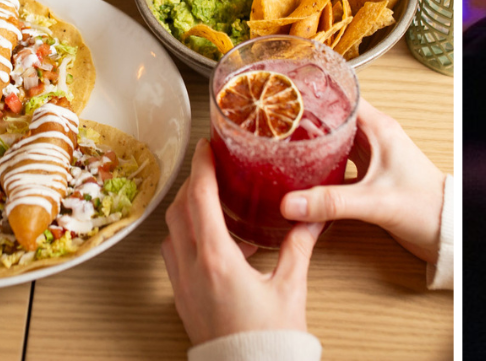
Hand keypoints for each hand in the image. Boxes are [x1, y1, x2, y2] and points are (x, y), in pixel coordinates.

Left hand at [162, 138, 322, 345]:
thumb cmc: (269, 340)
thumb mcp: (290, 287)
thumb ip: (299, 246)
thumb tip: (313, 216)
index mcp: (217, 260)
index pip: (201, 199)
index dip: (203, 168)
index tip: (206, 145)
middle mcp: (192, 270)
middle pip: (180, 211)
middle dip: (193, 183)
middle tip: (211, 167)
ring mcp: (183, 286)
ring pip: (172, 233)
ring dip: (187, 209)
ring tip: (212, 200)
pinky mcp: (183, 300)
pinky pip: (175, 255)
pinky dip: (188, 236)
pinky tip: (215, 241)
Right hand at [281, 99, 445, 262]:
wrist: (444, 229)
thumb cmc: (424, 205)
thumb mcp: (374, 201)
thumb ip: (332, 202)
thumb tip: (291, 203)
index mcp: (379, 129)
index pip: (343, 98)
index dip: (316, 96)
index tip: (289, 98)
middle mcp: (375, 138)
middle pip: (334, 119)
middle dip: (307, 121)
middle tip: (276, 124)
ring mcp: (372, 156)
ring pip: (336, 142)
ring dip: (314, 145)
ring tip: (283, 146)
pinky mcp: (370, 176)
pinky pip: (340, 163)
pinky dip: (322, 167)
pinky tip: (303, 176)